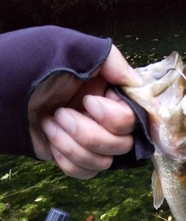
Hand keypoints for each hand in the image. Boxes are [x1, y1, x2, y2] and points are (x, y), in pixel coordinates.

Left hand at [28, 45, 141, 178]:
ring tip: (50, 123)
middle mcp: (106, 118)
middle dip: (89, 133)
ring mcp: (91, 140)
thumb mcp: (73, 48)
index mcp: (110, 92)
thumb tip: (137, 84)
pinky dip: (68, 160)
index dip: (115, 118)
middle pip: (122, 144)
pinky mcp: (75, 157)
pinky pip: (87, 172)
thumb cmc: (32, 64)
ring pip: (104, 162)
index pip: (134, 118)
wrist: (0, 92)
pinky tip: (51, 142)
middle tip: (60, 113)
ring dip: (73, 145)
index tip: (89, 103)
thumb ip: (111, 59)